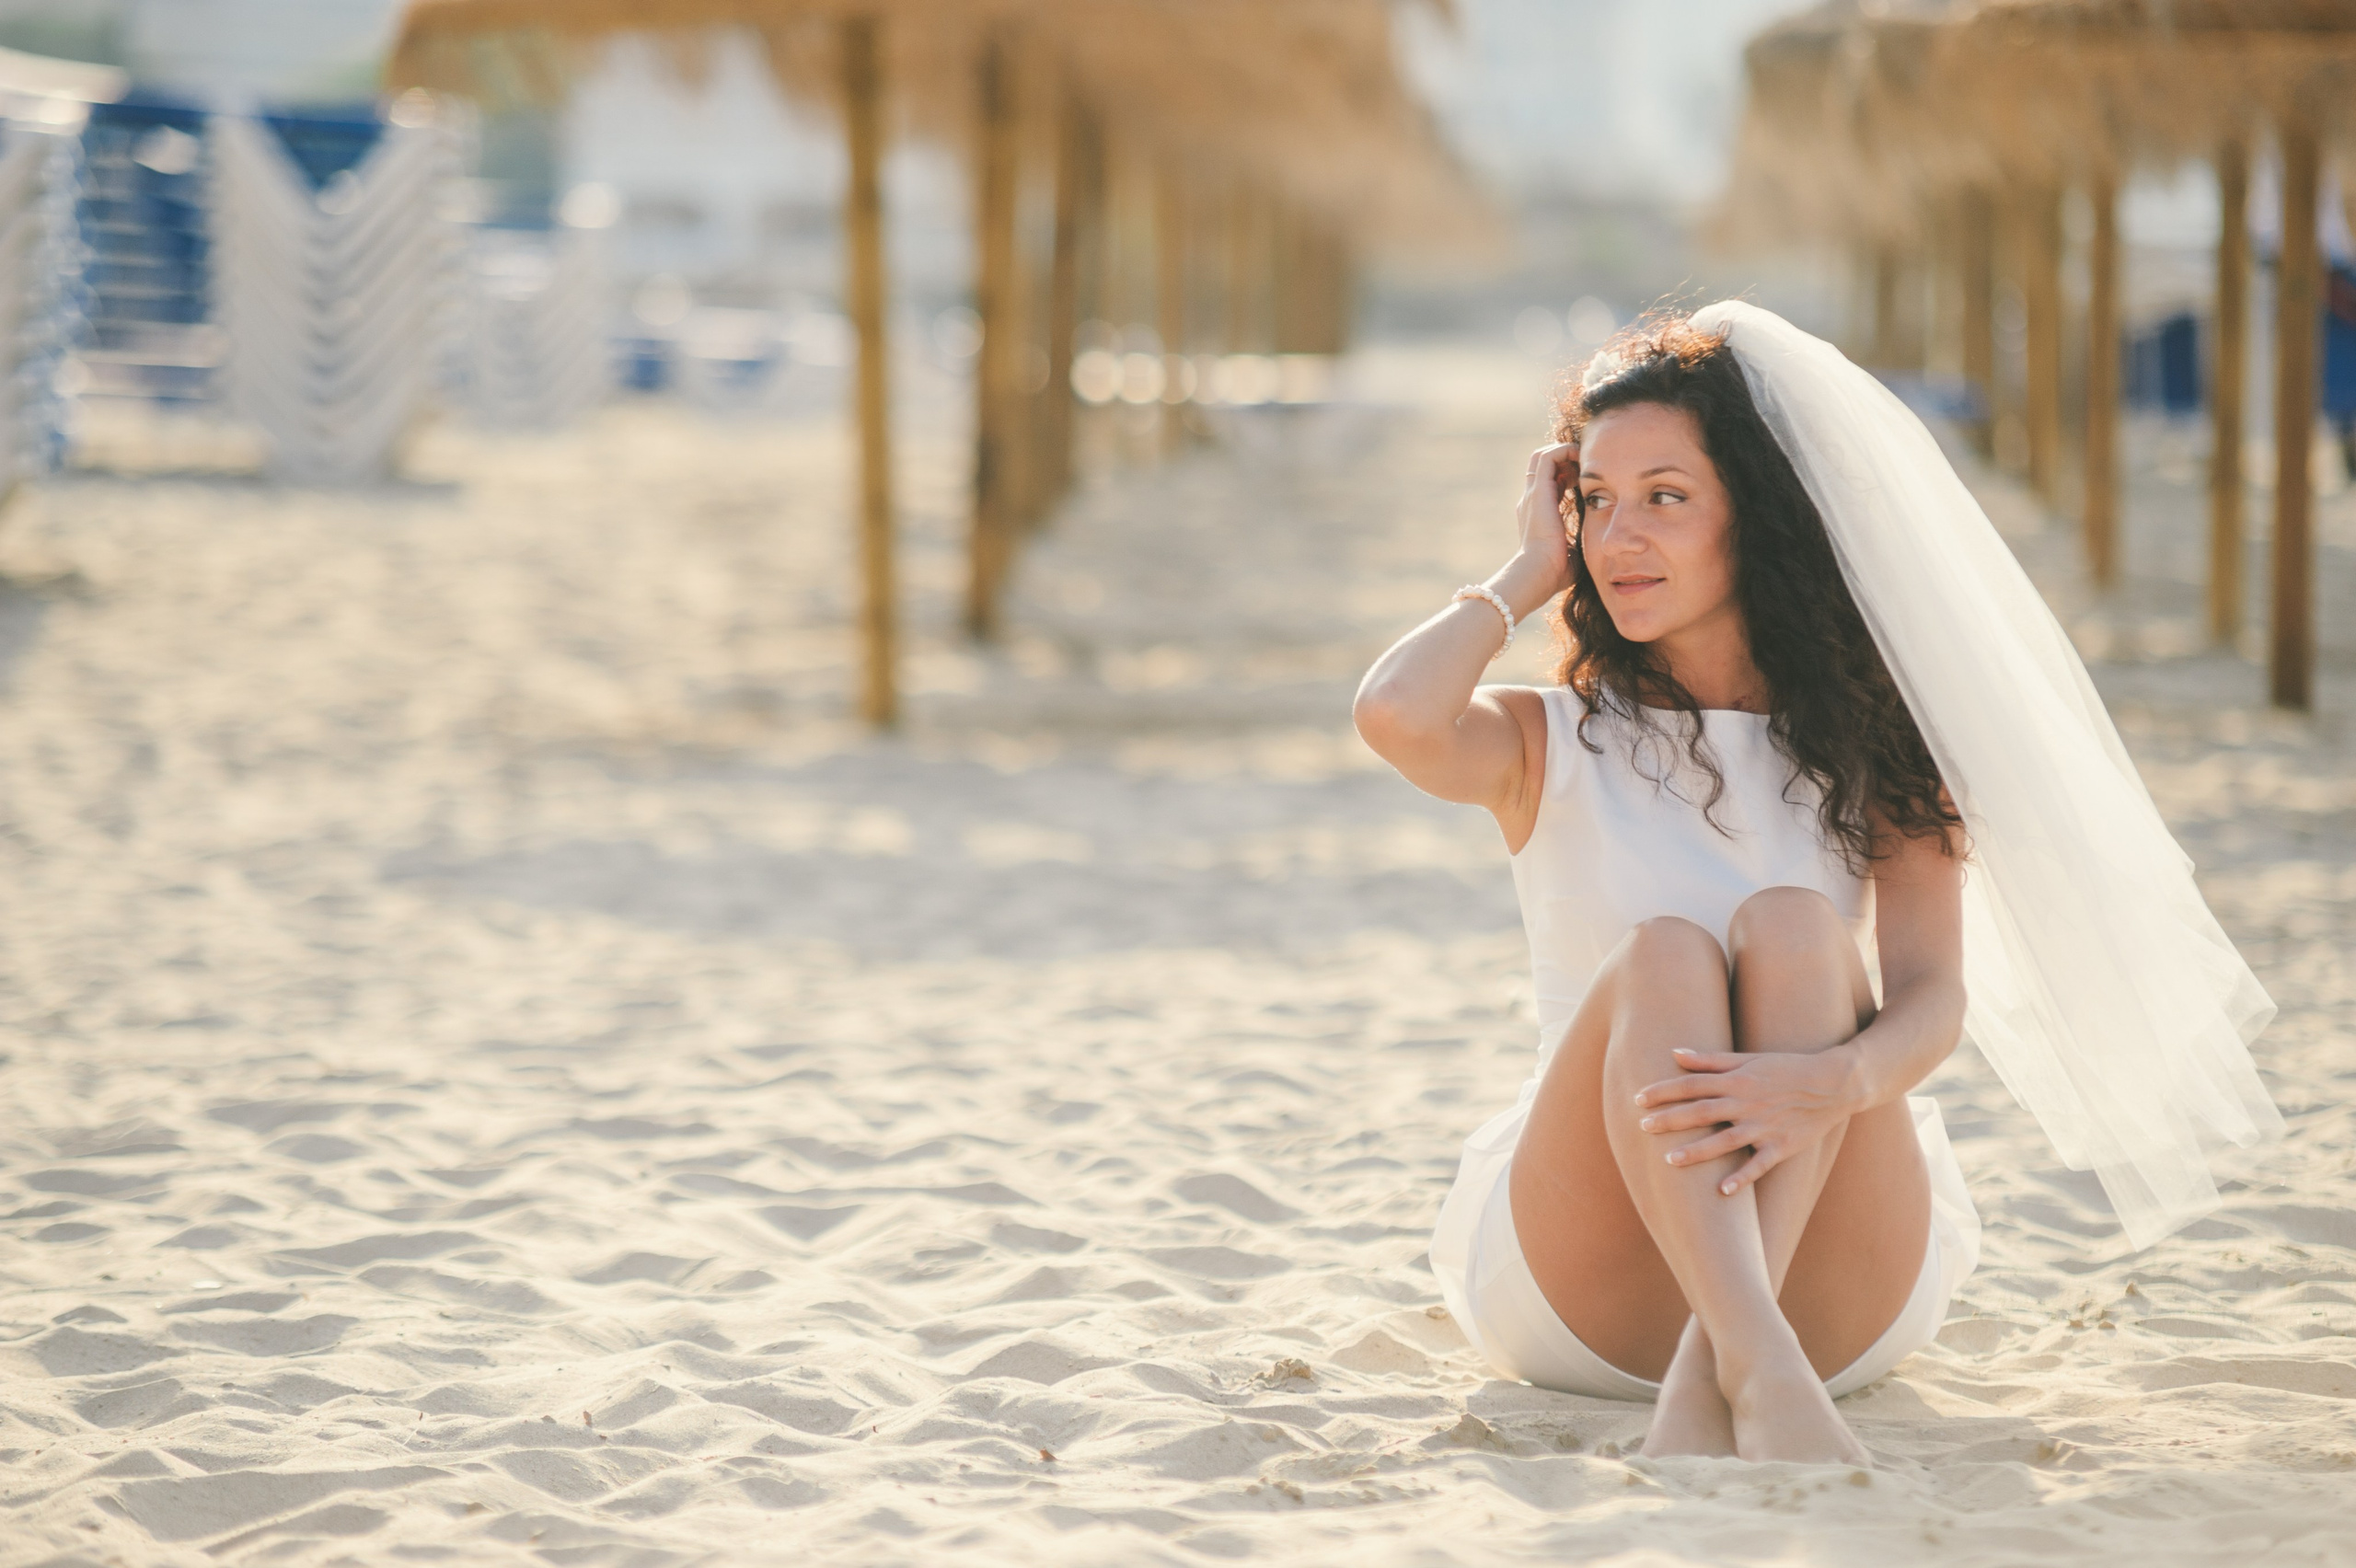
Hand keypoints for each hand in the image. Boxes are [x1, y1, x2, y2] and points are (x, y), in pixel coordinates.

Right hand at [1498, 442, 1577, 612]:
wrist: (1539, 572)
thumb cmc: (1557, 571)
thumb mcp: (1572, 551)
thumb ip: (1580, 542)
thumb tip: (1598, 547)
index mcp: (1537, 515)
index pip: (1549, 484)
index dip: (1567, 476)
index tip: (1586, 481)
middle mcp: (1531, 501)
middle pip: (1543, 466)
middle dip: (1565, 460)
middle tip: (1586, 466)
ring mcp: (1533, 494)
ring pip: (1543, 457)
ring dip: (1564, 453)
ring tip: (1584, 458)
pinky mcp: (1538, 490)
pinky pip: (1548, 457)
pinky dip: (1564, 451)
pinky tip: (1582, 457)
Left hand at [1632, 1047, 1861, 1195]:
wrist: (1834, 1084)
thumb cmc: (1786, 1068)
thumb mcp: (1749, 1058)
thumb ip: (1710, 1059)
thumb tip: (1675, 1053)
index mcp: (1737, 1080)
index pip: (1692, 1084)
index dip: (1664, 1090)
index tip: (1638, 1098)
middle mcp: (1747, 1103)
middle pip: (1702, 1112)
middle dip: (1670, 1119)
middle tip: (1642, 1127)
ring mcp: (1765, 1127)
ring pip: (1725, 1141)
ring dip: (1697, 1152)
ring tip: (1669, 1159)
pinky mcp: (1782, 1147)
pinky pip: (1759, 1165)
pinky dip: (1741, 1178)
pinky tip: (1721, 1191)